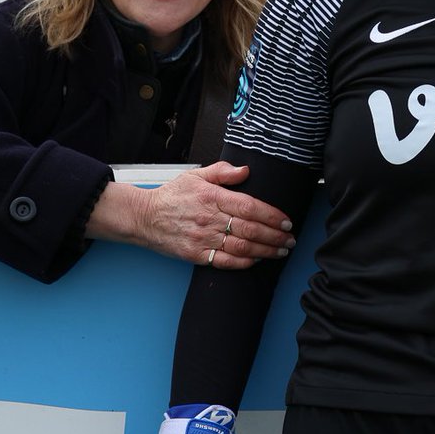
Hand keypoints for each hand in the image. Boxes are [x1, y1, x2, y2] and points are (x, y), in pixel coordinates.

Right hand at [86, 162, 296, 266]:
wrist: (144, 217)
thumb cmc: (172, 195)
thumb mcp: (197, 175)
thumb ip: (223, 172)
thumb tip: (246, 170)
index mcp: (213, 197)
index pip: (250, 206)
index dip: (272, 215)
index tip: (286, 221)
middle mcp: (210, 218)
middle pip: (250, 229)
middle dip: (275, 236)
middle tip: (291, 239)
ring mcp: (203, 238)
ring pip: (241, 247)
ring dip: (265, 250)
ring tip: (281, 251)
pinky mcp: (195, 255)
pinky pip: (225, 261)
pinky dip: (243, 263)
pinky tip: (256, 260)